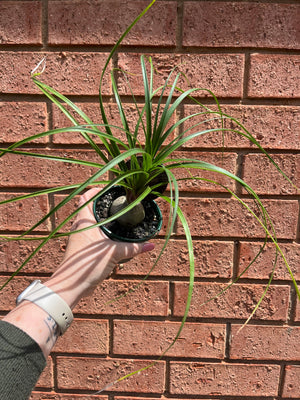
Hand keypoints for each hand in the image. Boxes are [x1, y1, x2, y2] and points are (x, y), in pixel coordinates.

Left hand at [45, 187, 154, 307]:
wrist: (71, 286)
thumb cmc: (86, 266)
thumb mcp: (114, 253)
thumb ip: (133, 248)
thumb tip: (150, 245)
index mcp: (84, 221)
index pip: (86, 197)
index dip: (97, 190)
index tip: (110, 189)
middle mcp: (80, 226)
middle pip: (90, 207)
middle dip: (103, 203)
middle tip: (118, 202)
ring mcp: (80, 237)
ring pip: (91, 221)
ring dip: (103, 218)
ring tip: (118, 217)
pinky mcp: (82, 248)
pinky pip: (93, 234)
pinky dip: (102, 231)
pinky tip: (113, 236)